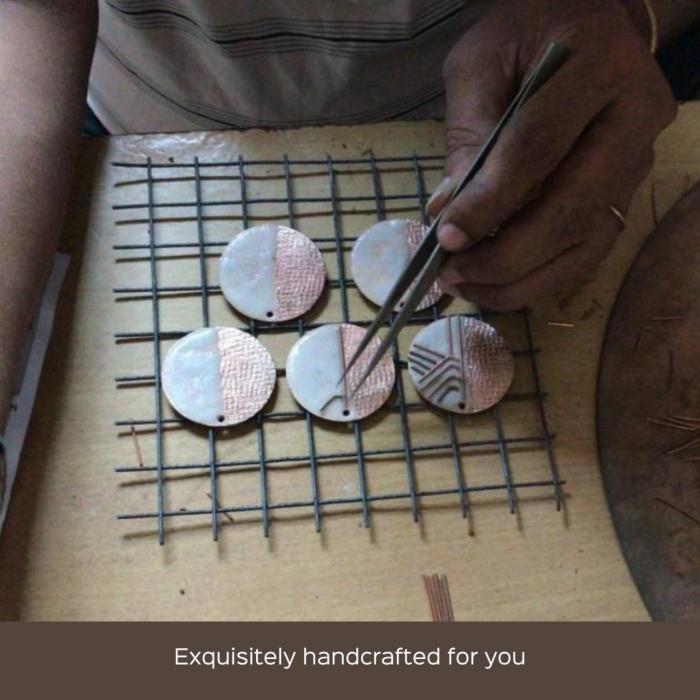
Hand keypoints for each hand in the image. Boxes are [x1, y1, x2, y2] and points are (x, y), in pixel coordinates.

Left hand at [428, 0, 676, 309]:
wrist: (583, 24)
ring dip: (523, 280)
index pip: (538, 150)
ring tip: (469, 286)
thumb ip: (467, 135)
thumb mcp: (480, 65)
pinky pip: (591, 250)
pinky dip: (544, 277)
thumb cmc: (525, 35)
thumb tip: (447, 212)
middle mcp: (635, 117)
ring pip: (587, 242)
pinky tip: (502, 284)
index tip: (445, 238)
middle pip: (572, 209)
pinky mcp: (629, 191)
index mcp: (597, 66)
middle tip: (453, 275)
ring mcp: (639, 160)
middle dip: (507, 256)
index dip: (489, 202)